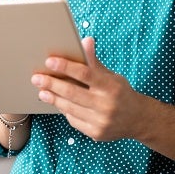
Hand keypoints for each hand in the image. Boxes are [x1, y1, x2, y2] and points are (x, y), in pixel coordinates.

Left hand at [31, 37, 174, 165]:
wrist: (138, 120)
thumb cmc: (121, 93)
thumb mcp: (112, 76)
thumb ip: (95, 62)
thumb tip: (86, 40)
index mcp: (111, 86)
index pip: (85, 74)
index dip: (65, 67)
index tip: (49, 61)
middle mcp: (106, 105)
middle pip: (72, 93)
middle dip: (51, 84)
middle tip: (36, 78)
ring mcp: (101, 121)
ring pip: (69, 108)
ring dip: (52, 98)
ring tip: (41, 90)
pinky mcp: (96, 133)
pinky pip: (73, 120)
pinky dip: (64, 110)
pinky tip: (57, 102)